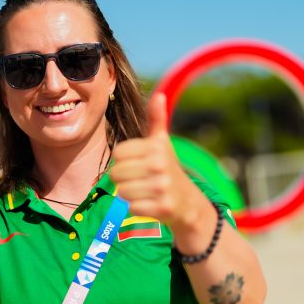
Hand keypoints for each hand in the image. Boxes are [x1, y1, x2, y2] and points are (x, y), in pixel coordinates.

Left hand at [109, 93, 200, 228]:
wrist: (187, 201)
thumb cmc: (166, 167)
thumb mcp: (161, 143)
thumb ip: (156, 119)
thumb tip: (159, 95)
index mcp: (156, 147)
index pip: (118, 153)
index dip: (124, 160)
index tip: (137, 163)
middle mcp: (160, 165)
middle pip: (116, 174)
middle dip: (124, 179)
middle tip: (139, 179)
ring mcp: (162, 187)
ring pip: (122, 192)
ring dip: (130, 194)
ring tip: (144, 191)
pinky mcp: (162, 208)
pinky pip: (132, 208)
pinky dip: (137, 208)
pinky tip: (150, 203)